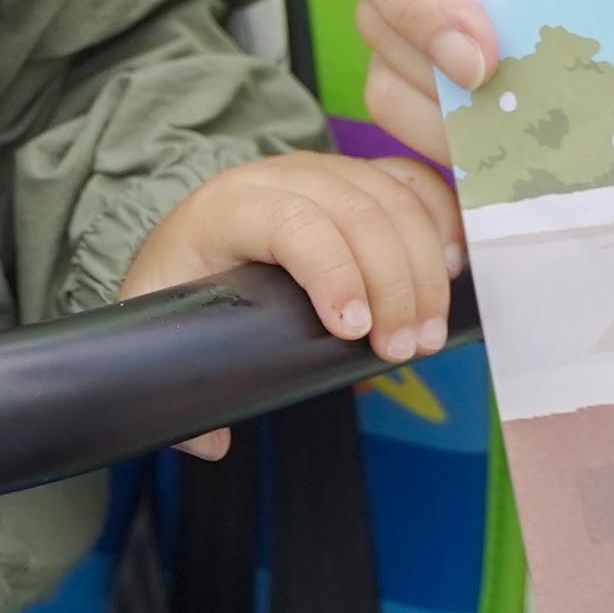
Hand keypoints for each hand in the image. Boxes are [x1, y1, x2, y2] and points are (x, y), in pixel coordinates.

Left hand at [120, 149, 465, 455]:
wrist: (193, 234)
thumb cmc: (184, 279)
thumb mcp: (164, 320)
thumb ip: (177, 383)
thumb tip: (212, 441)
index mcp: (228, 208)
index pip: (293, 222)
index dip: (334, 272)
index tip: (355, 332)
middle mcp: (280, 176)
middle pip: (356, 211)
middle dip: (393, 284)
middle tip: (406, 350)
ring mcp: (325, 170)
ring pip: (391, 199)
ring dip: (423, 267)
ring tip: (427, 333)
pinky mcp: (357, 175)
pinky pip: (410, 184)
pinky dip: (440, 222)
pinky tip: (449, 271)